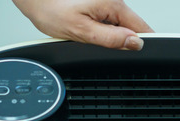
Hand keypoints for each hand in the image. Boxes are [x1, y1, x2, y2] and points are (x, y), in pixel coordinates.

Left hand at [12, 0, 153, 49]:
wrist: (38, 1)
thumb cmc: (53, 12)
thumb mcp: (83, 32)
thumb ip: (111, 39)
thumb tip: (135, 43)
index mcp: (113, 4)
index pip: (141, 27)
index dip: (140, 44)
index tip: (135, 56)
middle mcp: (113, 0)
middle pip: (130, 27)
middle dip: (120, 41)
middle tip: (98, 44)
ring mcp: (106, 2)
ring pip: (119, 26)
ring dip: (109, 36)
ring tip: (87, 34)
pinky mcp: (99, 4)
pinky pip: (109, 22)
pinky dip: (101, 30)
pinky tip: (86, 29)